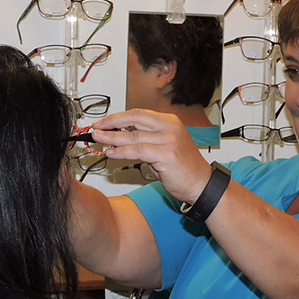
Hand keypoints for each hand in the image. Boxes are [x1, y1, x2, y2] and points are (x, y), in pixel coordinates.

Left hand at [92, 109, 211, 204]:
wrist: (202, 185)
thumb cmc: (184, 169)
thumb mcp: (164, 148)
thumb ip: (145, 141)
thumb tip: (121, 140)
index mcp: (169, 122)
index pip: (138, 114)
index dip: (118, 117)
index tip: (104, 122)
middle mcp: (169, 127)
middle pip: (133, 119)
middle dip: (111, 123)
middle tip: (96, 128)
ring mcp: (168, 139)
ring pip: (132, 135)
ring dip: (112, 138)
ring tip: (98, 140)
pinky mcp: (166, 154)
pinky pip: (137, 150)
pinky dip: (121, 152)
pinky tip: (111, 153)